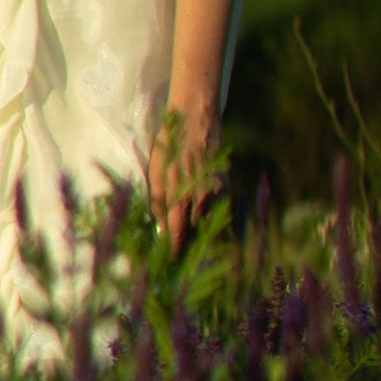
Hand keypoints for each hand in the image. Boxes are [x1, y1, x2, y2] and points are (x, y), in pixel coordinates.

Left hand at [150, 103, 222, 249]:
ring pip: (205, 216)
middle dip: (187, 239)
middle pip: (194, 229)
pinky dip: (207, 206)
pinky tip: (198, 198)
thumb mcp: (155, 172)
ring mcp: (215, 190)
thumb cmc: (170, 143)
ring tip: (188, 220)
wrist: (196, 117)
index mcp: (180, 196)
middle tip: (179, 248)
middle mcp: (201, 198)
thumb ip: (158, 201)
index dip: (175, 250)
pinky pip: (215, 202)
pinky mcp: (224, 182)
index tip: (171, 263)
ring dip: (197, 222)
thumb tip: (159, 226)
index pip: (177, 234)